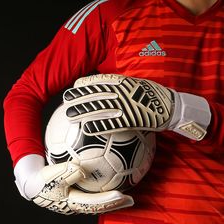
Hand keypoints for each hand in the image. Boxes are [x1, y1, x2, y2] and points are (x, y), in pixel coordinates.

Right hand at [14, 154, 133, 214]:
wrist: (32, 184)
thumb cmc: (41, 180)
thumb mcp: (50, 175)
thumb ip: (65, 172)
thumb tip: (82, 169)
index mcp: (72, 203)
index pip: (94, 204)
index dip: (108, 201)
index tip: (122, 195)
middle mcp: (77, 205)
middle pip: (99, 207)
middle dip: (115, 204)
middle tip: (131, 200)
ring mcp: (77, 201)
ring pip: (97, 202)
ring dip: (111, 200)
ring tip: (125, 194)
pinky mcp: (76, 195)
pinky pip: (93, 195)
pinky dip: (103, 191)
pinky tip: (110, 181)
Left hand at [63, 74, 210, 140]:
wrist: (171, 106)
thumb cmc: (153, 97)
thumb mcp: (137, 87)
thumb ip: (123, 87)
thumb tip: (109, 92)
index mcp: (124, 82)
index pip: (101, 81)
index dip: (86, 84)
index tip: (74, 87)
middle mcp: (122, 92)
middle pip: (96, 94)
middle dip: (79, 97)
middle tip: (65, 100)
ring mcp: (127, 105)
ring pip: (101, 108)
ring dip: (84, 111)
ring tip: (69, 115)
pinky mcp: (133, 118)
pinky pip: (113, 124)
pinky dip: (100, 126)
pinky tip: (87, 129)